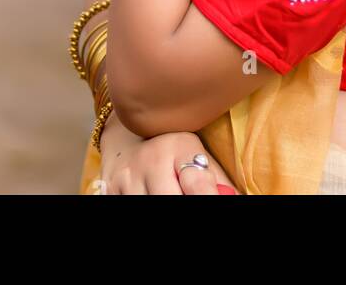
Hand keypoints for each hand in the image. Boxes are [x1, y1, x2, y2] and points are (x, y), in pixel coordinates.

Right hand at [105, 132, 237, 195]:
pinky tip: (149, 195)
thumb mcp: (195, 154)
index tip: (214, 200)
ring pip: (148, 205)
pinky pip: (129, 207)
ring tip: (169, 190)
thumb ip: (215, 179)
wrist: (126, 138)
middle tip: (187, 197)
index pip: (196, 180)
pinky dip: (143, 203)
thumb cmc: (172, 151)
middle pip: (169, 199)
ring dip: (159, 205)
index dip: (207, 196)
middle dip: (182, 203)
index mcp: (179, 147)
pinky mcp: (110, 189)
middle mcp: (150, 159)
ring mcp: (127, 176)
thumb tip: (235, 196)